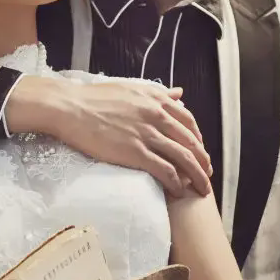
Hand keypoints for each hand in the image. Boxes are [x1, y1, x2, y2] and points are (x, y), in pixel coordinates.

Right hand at [6, 77, 212, 196]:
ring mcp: (147, 135)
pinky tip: (178, 191)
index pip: (189, 122)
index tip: (200, 152)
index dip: (198, 140)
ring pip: (183, 158)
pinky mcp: (135, 152)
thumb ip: (158, 93)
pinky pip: (164, 170)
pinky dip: (175, 182)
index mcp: (157, 100)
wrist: (71, 108)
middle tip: (207, 175)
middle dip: (202, 162)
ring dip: (195, 176)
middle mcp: (157, 116)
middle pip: (191, 143)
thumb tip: (180, 93)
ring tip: (200, 189)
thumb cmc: (96, 98)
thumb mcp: (132, 88)